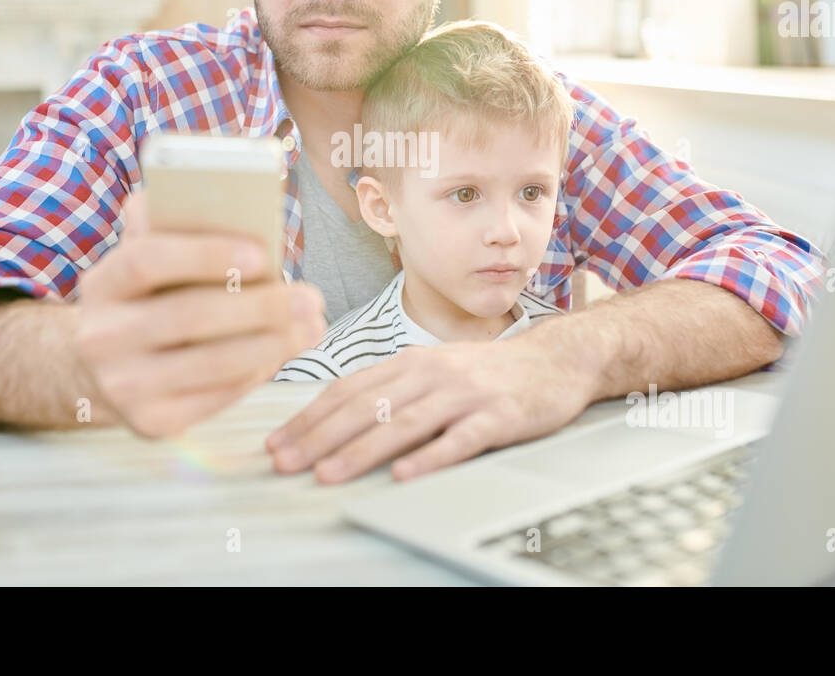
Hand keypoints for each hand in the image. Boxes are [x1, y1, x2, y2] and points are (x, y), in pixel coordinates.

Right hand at [74, 190, 325, 436]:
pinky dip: (258, 372)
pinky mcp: (149, 423)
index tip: (262, 254)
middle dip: (261, 306)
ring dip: (273, 343)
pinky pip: (218, 396)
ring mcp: (122, 385)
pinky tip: (283, 352)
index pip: (146, 260)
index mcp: (103, 283)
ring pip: (212, 363)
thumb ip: (178, 230)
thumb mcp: (149, 259)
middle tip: (311, 297)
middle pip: (189, 316)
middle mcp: (102, 336)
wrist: (102, 371)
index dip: (205, 254)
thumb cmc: (150, 300)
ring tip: (312, 326)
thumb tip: (246, 215)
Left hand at [264, 337, 593, 482]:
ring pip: (404, 423)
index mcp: (410, 362)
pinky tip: (405, 474)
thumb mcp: (433, 370)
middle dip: (320, 437)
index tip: (278, 442)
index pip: (348, 389)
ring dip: (362, 451)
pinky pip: (460, 439)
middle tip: (286, 463)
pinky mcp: (498, 417)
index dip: (309, 416)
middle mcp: (432, 373)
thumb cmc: (488, 372)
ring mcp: (466, 394)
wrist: (555, 360)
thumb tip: (335, 417)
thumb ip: (391, 389)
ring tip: (329, 474)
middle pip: (367, 406)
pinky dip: (430, 457)